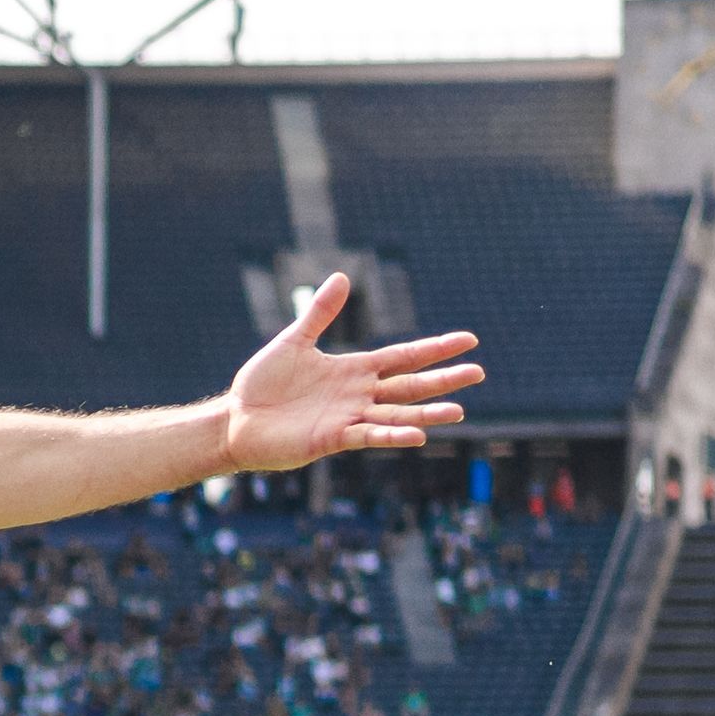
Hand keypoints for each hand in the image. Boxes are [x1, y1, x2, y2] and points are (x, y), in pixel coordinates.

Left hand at [214, 272, 482, 470]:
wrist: (235, 419)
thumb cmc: (262, 384)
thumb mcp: (293, 341)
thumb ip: (320, 314)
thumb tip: (343, 277)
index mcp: (353, 370)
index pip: (403, 358)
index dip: (434, 349)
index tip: (468, 340)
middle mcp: (358, 395)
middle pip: (410, 385)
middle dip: (444, 380)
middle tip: (479, 372)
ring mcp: (348, 418)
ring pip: (397, 415)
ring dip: (427, 413)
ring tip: (459, 410)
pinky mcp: (332, 438)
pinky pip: (368, 436)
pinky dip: (392, 436)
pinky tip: (418, 435)